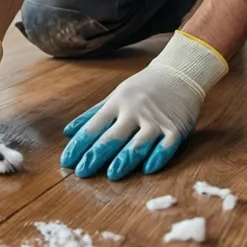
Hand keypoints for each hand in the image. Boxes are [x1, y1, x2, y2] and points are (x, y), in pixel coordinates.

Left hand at [60, 31, 227, 179]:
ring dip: (125, 159)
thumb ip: (93, 115)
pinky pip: (167, 145)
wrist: (179, 72)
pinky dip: (158, 156)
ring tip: (112, 175)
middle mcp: (135, 111)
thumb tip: (67, 132)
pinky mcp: (177, 128)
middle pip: (114, 136)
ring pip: (139, 142)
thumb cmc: (143, 88)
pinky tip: (148, 169)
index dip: (79, 145)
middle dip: (96, 155)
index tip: (66, 161)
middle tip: (82, 172)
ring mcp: (156, 120)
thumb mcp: (115, 96)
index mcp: (117, 103)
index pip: (93, 126)